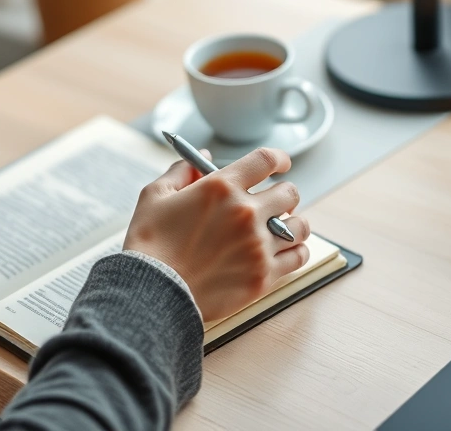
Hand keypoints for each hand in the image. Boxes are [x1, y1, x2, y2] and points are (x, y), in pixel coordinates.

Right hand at [123, 148, 309, 322]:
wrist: (153, 291)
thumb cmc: (150, 244)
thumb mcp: (155, 196)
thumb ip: (180, 172)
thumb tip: (200, 159)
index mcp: (221, 188)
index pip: (266, 160)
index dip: (278, 159)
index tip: (280, 163)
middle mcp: (246, 213)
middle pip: (289, 193)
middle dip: (284, 195)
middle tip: (274, 203)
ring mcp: (258, 246)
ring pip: (300, 227)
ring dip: (294, 224)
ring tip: (283, 229)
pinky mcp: (263, 276)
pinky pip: (298, 258)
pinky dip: (296, 252)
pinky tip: (287, 251)